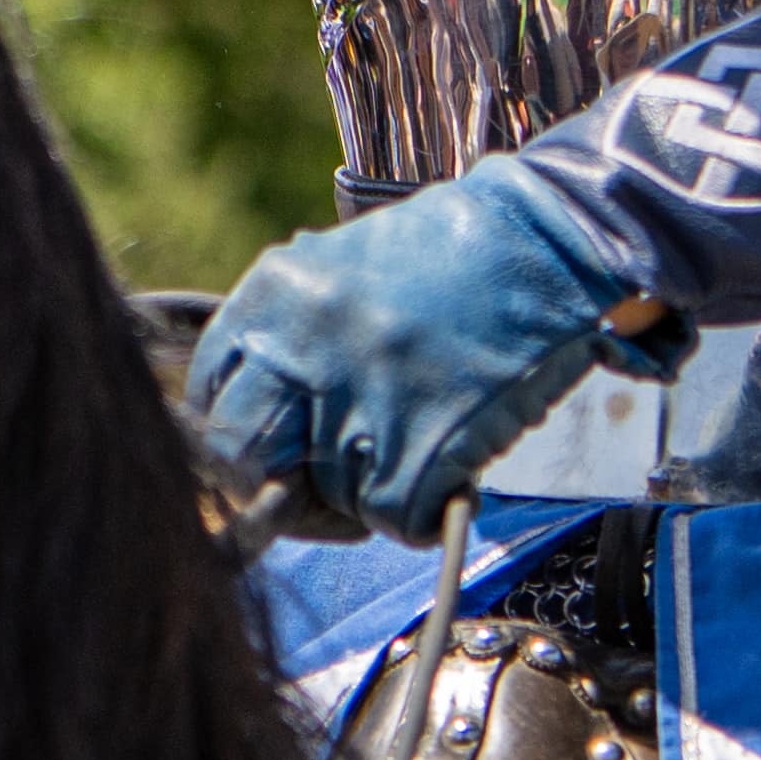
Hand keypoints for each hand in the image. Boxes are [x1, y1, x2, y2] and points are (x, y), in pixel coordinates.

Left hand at [185, 151, 664, 532]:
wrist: (550, 241)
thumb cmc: (456, 255)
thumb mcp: (343, 268)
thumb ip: (294, 332)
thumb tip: (267, 406)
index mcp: (276, 295)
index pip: (210, 393)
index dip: (237, 432)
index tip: (267, 447)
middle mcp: (304, 346)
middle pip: (245, 456)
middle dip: (279, 480)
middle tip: (317, 483)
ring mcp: (362, 399)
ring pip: (327, 494)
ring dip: (366, 491)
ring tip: (410, 450)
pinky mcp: (423, 444)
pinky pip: (390, 518)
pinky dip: (416, 512)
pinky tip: (441, 473)